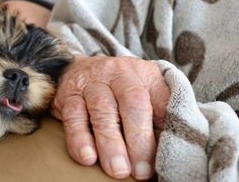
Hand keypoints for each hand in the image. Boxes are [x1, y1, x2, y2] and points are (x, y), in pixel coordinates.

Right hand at [51, 56, 169, 179]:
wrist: (77, 67)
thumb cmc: (118, 87)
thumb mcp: (144, 90)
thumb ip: (158, 114)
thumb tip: (169, 148)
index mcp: (145, 74)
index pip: (161, 100)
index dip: (164, 130)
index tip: (163, 158)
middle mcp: (119, 73)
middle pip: (132, 102)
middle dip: (138, 139)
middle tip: (140, 171)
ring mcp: (92, 82)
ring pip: (102, 110)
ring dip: (110, 143)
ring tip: (117, 169)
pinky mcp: (69, 94)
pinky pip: (74, 116)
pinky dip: (79, 138)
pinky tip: (87, 157)